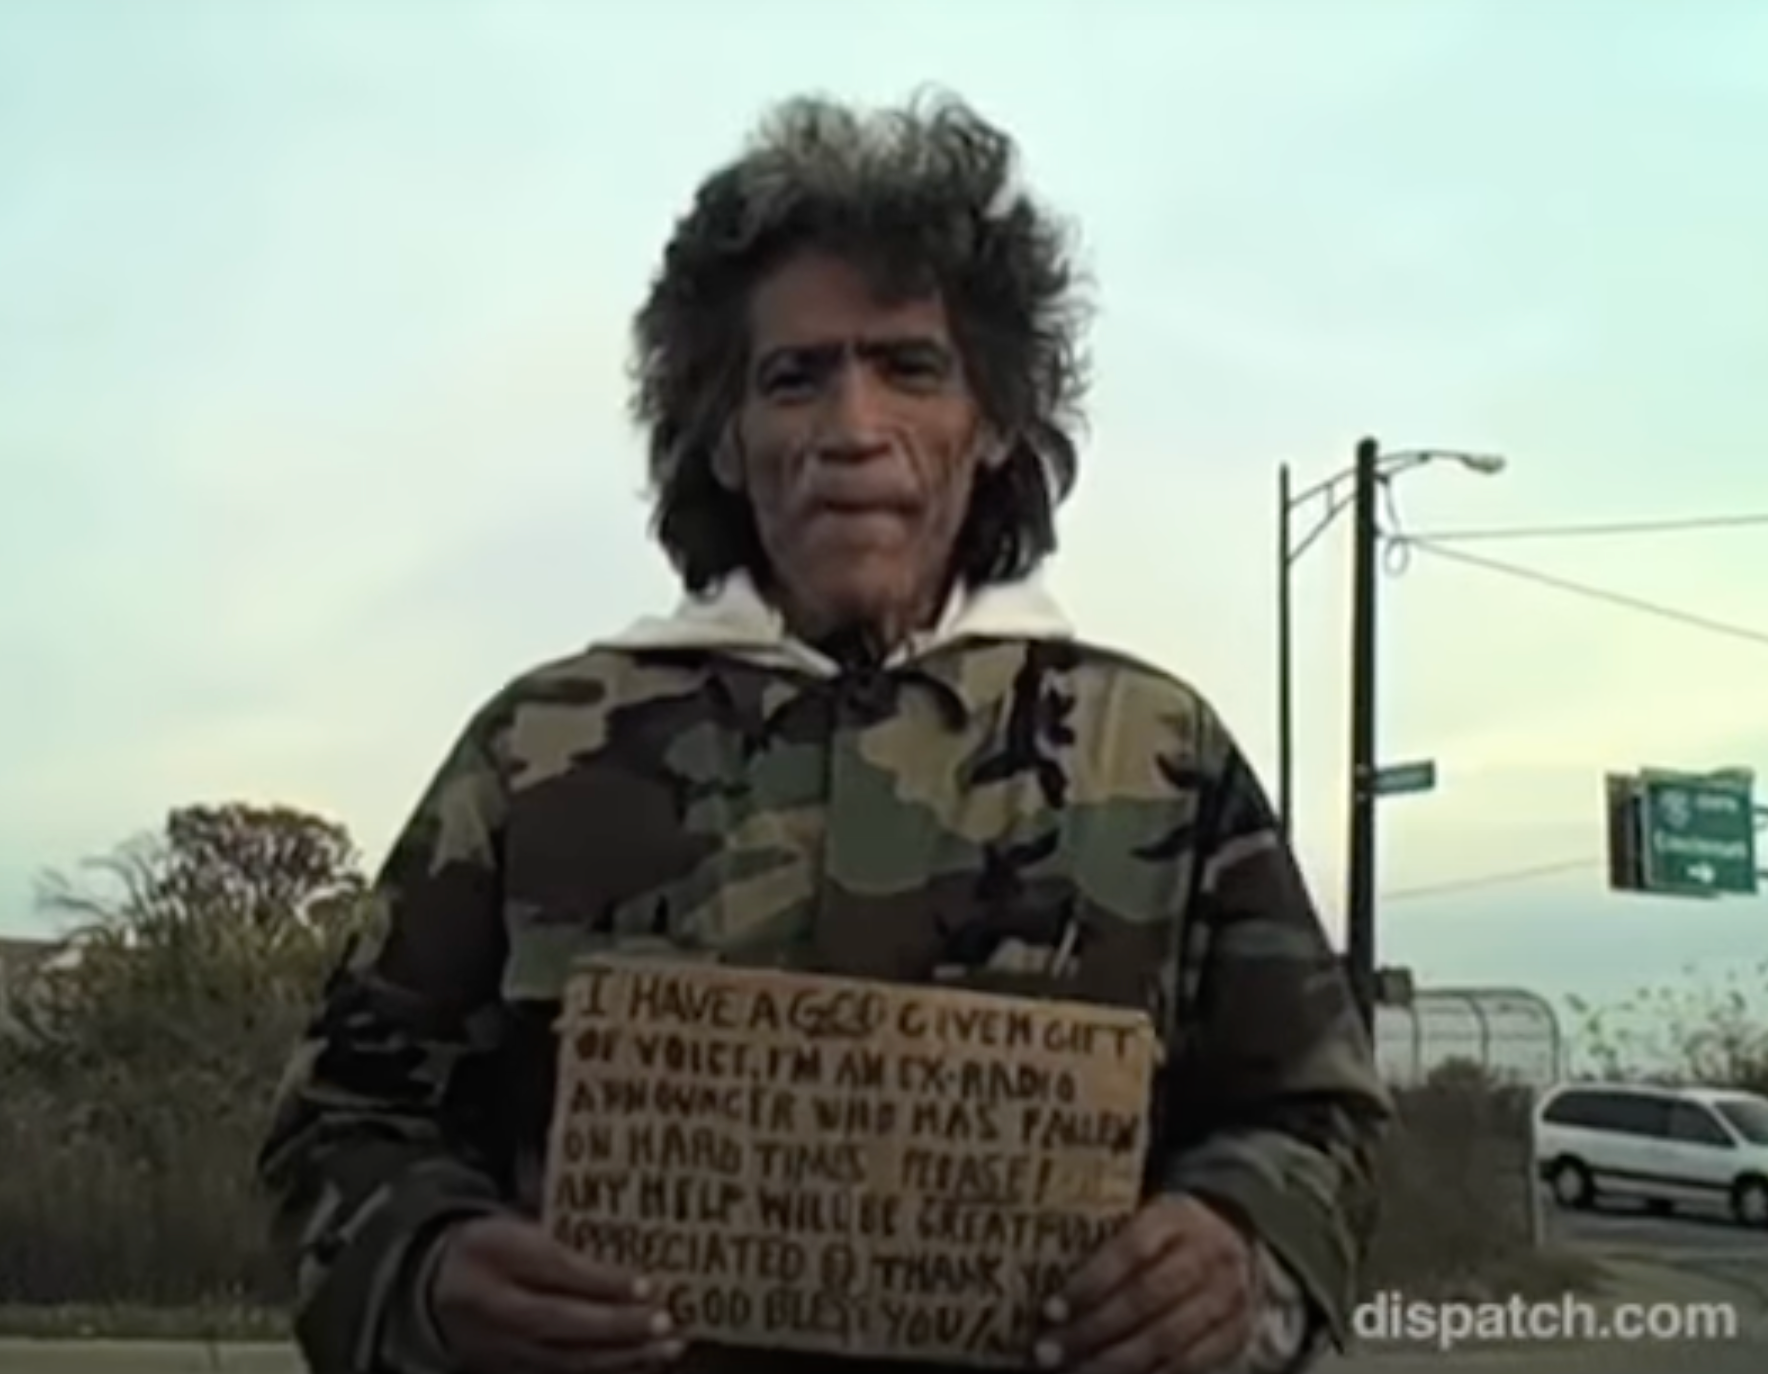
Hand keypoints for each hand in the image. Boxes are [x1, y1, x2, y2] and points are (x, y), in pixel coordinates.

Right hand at [430, 1215, 679, 1371]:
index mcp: (494, 1251)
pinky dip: (604, 1372)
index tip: (648, 1284)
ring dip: (621, 1357)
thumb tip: (623, 1222)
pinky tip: (641, 1365)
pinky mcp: (507, 1371)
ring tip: (668, 1347)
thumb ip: (560, 1223)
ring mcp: (498, 1346)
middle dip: (617, 1326)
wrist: (432, 1287)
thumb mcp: (514, 1220)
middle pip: (559, 1321)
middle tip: (666, 1321)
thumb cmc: (490, 1244)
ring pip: (564, 1359)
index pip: (553, 1268)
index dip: (601, 1280)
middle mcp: (493, 1304)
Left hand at [1035, 1195, 1257, 1372]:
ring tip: (1074, 1373)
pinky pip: (1192, 1363)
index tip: (1049, 1310)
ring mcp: (1230, 1296)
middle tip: (1047, 1352)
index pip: (1130, 1250)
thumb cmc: (1164, 1231)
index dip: (1089, 1283)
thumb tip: (1035, 1271)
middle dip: (1092, 1331)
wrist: (1233, 1233)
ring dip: (1115, 1364)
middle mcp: (1209, 1254)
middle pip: (1146, 1298)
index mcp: (1176, 1218)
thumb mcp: (1140, 1214)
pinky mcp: (1237, 1332)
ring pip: (1168, 1338)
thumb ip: (1103, 1238)